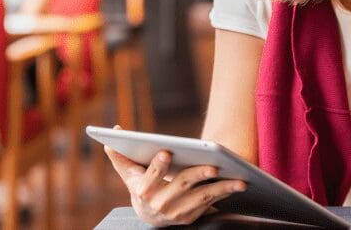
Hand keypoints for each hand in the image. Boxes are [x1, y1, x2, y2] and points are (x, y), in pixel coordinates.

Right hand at [105, 127, 246, 225]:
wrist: (148, 215)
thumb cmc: (140, 185)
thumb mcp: (128, 172)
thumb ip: (119, 155)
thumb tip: (112, 132)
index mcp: (143, 190)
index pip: (150, 177)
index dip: (158, 166)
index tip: (167, 152)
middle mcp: (159, 204)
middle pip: (181, 186)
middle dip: (197, 174)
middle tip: (213, 164)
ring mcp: (176, 213)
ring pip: (201, 197)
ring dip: (221, 188)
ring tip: (237, 179)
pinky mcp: (190, 217)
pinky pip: (210, 204)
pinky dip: (224, 193)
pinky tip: (238, 184)